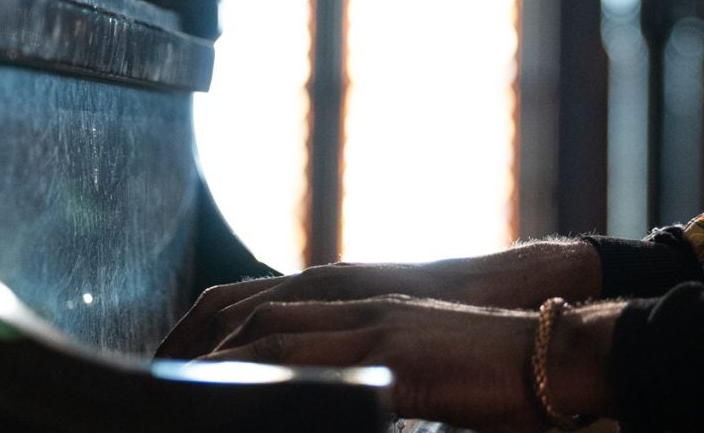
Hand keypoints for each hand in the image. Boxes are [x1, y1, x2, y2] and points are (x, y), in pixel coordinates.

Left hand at [162, 239, 598, 359]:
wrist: (553, 352)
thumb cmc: (491, 373)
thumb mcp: (412, 371)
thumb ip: (366, 378)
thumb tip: (338, 401)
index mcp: (355, 304)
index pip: (257, 304)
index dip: (203, 327)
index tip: (166, 358)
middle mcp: (354, 302)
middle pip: (246, 310)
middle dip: (190, 341)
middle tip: (149, 375)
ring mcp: (372, 322)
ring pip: (268, 330)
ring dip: (216, 357)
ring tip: (177, 385)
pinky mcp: (394, 351)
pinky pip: (316, 360)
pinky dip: (270, 373)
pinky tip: (243, 394)